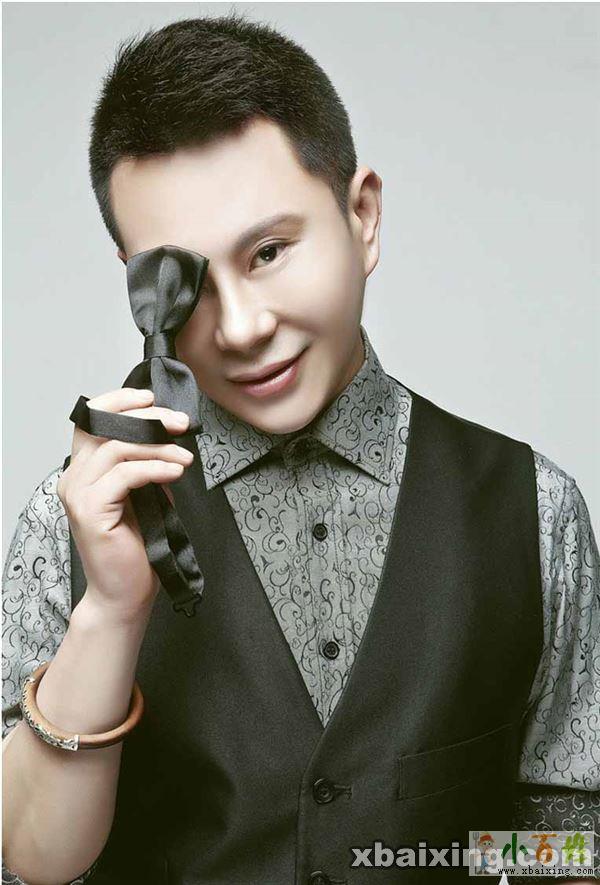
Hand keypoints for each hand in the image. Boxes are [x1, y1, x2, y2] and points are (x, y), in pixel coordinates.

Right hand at [57, 388, 193, 620]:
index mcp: (83, 471)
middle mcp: (73, 479)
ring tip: (185, 458)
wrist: (125, 593)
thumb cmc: (137, 548)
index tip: (152, 399)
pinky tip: (175, 472)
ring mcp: (78, 495)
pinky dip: (155, 468)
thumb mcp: (147, 494)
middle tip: (181, 424)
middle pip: (105, 427)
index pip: (91, 420)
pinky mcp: (90, 511)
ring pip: (117, 448)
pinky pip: (125, 475)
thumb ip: (148, 463)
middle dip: (148, 418)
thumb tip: (168, 434)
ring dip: (158, 446)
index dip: (120, 402)